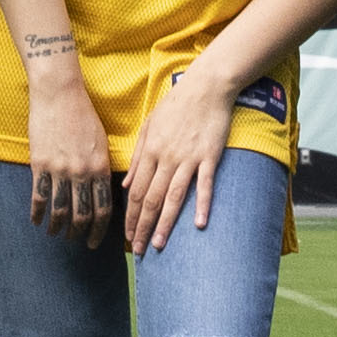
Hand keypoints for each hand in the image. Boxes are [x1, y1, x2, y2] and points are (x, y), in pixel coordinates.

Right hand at [21, 60, 120, 238]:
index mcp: (101, 168)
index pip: (103, 209)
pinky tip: (36, 220)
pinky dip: (37, 213)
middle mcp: (83, 173)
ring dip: (57, 227)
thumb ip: (102, 168)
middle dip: (79, 234)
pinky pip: (39, 196)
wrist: (59, 94)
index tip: (93, 241)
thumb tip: (102, 192)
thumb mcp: (101, 142)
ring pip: (60, 211)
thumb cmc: (82, 115)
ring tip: (54, 234)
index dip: (99, 230)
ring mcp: (60, 170)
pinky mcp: (40, 164)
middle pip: (82, 215)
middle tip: (75, 241)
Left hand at [123, 67, 235, 255]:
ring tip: (158, 244)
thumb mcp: (149, 126)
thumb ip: (137, 156)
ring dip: (164, 223)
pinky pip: (204, 184)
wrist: (205, 86)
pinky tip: (199, 224)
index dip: (130, 216)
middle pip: (151, 199)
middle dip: (142, 227)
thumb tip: (126, 183)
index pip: (136, 191)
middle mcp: (166, 158)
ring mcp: (188, 158)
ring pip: (173, 196)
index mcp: (149, 151)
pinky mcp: (209, 156)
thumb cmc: (176, 105)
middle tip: (139, 250)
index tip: (127, 236)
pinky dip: (202, 204)